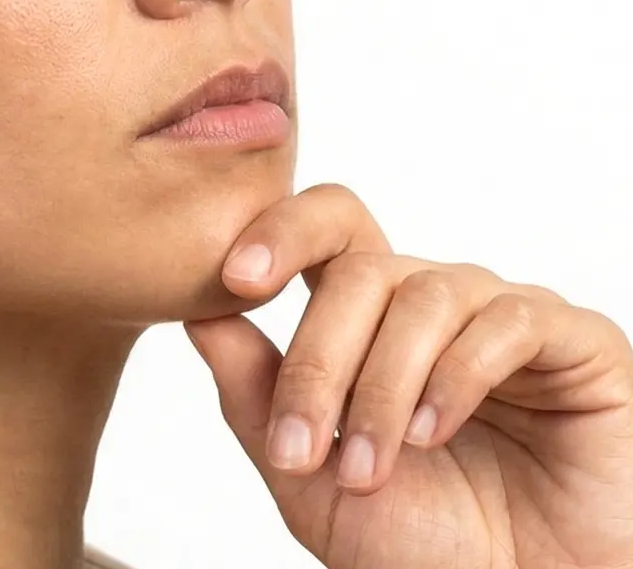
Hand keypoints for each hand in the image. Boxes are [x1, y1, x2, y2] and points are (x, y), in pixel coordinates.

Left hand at [183, 184, 632, 568]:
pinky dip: (456, 377)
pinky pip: (506, 319)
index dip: (280, 231)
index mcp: (370, 319)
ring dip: (382, 387)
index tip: (234, 278)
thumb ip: (255, 393)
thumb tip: (197, 312)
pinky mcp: (571, 338)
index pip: (326, 230)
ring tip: (369, 465)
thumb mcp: (310, 477)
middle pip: (360, 267)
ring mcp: (500, 313)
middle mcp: (433, 301)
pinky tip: (434, 433)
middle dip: (318, 357)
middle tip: (302, 446)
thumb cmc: (422, 543)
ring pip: (423, 295)